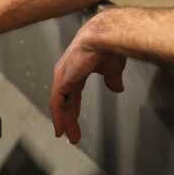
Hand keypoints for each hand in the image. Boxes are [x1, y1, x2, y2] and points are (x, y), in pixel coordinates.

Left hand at [49, 20, 125, 143]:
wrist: (106, 37)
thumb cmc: (109, 47)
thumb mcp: (112, 69)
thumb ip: (112, 79)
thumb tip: (117, 88)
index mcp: (78, 68)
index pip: (73, 93)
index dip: (74, 108)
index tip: (75, 121)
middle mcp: (67, 72)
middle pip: (65, 101)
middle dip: (70, 118)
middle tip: (72, 136)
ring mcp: (62, 76)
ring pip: (60, 104)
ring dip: (65, 121)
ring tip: (69, 137)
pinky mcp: (62, 80)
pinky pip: (57, 103)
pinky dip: (59, 117)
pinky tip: (61, 129)